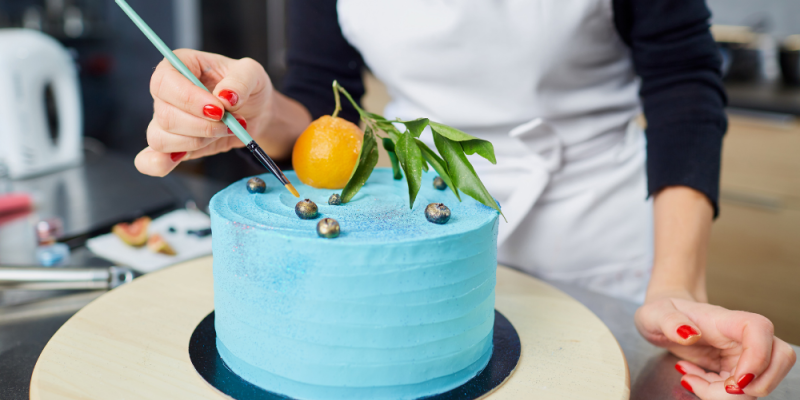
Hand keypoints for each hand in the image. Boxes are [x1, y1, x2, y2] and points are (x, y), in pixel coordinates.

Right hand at [136, 49, 273, 176]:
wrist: (255, 111)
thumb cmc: (247, 86)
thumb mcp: (253, 73)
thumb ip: (241, 81)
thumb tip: (226, 97)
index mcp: (180, 65)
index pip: (165, 82)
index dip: (189, 99)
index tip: (219, 110)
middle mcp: (167, 93)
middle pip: (166, 115)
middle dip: (203, 126)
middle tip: (232, 123)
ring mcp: (166, 120)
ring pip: (162, 138)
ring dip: (198, 141)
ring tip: (224, 132)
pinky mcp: (173, 144)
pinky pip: (150, 158)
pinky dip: (159, 163)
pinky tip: (176, 160)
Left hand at [636, 295, 795, 397]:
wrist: (662, 319)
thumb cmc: (661, 312)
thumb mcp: (654, 314)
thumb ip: (669, 322)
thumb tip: (689, 334)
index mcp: (726, 319)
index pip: (760, 329)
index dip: (758, 357)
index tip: (736, 380)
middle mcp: (741, 337)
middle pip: (779, 358)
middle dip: (755, 385)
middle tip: (717, 386)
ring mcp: (742, 354)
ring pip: (762, 381)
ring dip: (730, 394)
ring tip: (693, 379)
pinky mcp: (736, 369)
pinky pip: (742, 390)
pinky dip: (718, 394)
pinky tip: (694, 379)